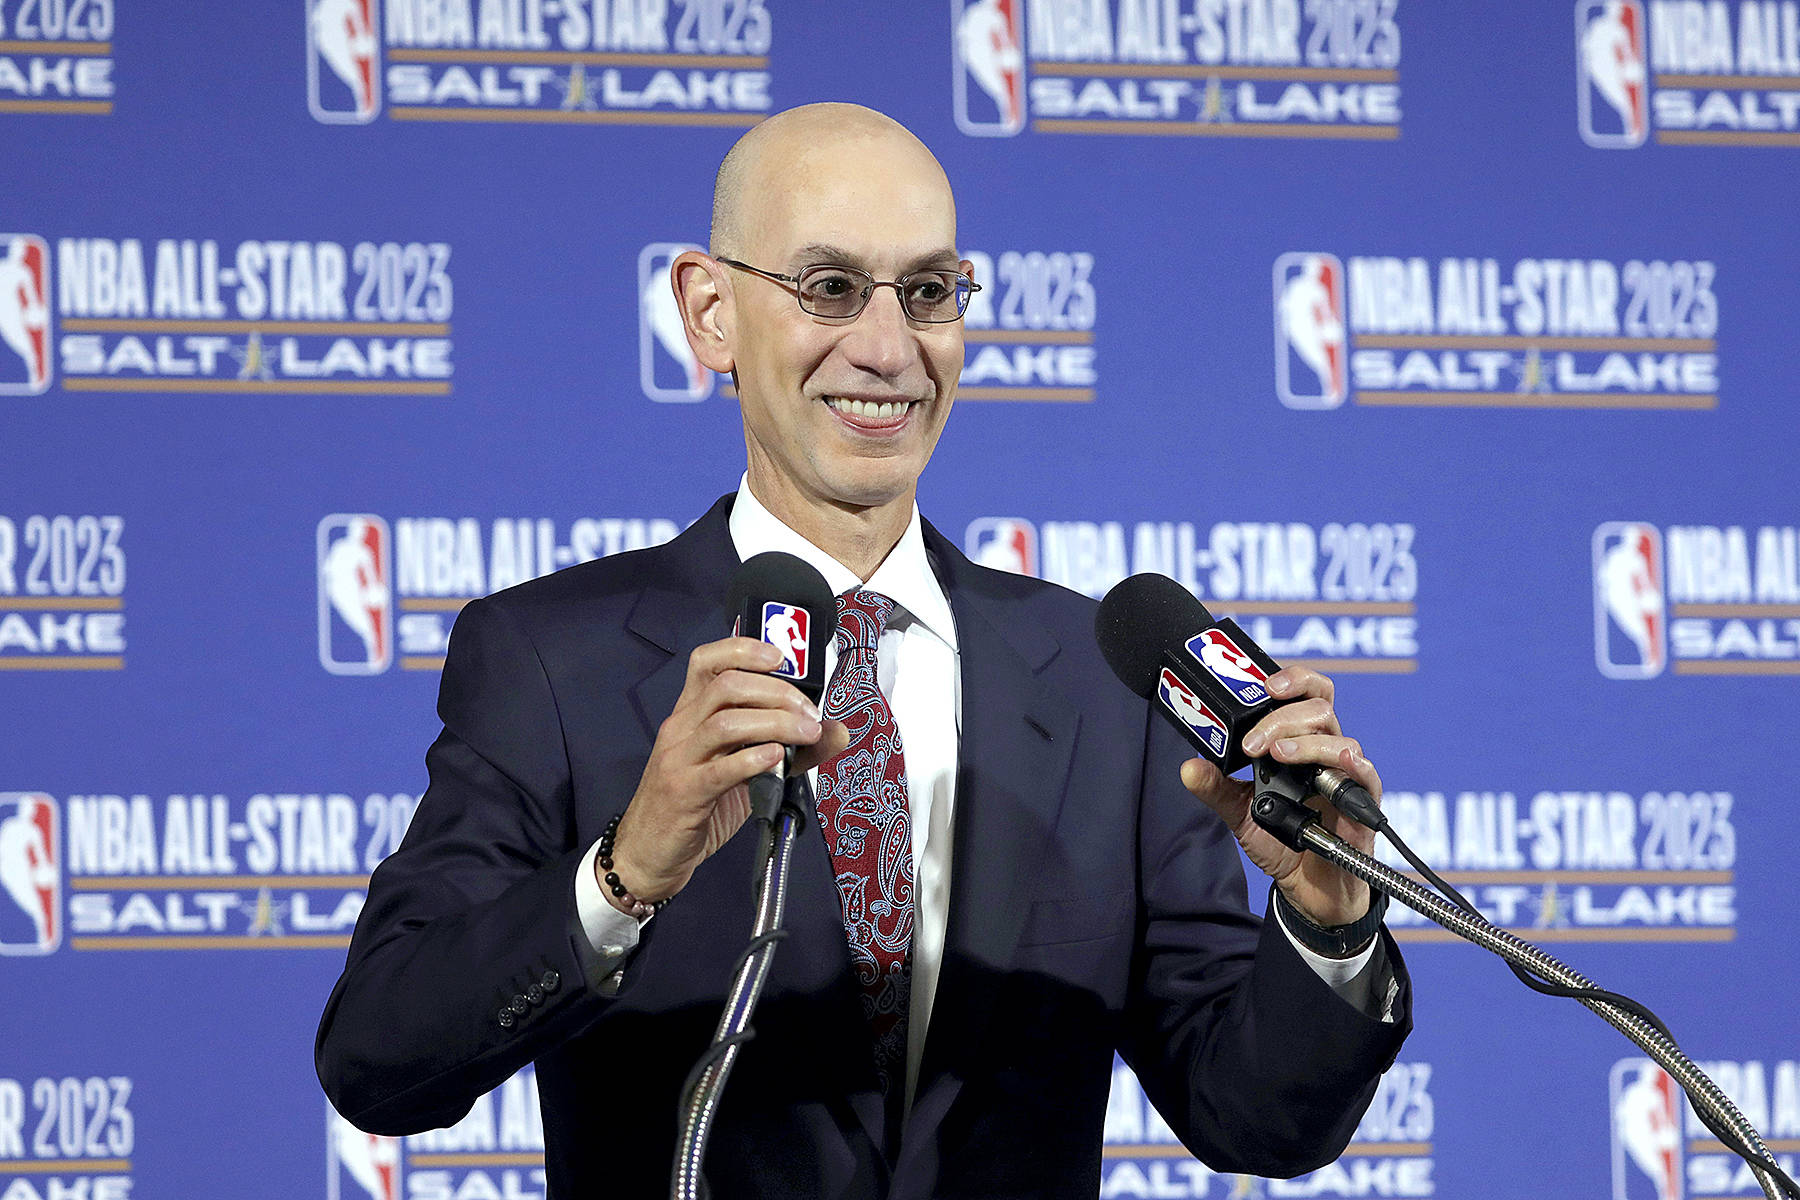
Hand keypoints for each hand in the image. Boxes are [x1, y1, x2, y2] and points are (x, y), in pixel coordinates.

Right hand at [606, 637, 847, 909]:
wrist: (649, 852)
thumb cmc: (697, 806)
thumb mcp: (743, 771)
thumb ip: (789, 750)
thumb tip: (837, 732)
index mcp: (691, 712)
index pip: (708, 660)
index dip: (745, 649)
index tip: (782, 657)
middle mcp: (681, 727)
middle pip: (727, 685)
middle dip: (778, 692)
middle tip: (809, 715)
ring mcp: (679, 759)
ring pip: (726, 722)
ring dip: (774, 723)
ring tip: (805, 735)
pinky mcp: (683, 793)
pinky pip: (719, 769)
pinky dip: (753, 759)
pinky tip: (775, 759)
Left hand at [1178, 666, 1382, 927]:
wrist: (1306, 888)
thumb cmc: (1281, 842)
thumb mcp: (1240, 814)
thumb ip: (1217, 789)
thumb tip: (1188, 767)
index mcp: (1299, 743)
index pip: (1304, 695)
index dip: (1292, 679)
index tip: (1265, 686)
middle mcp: (1324, 752)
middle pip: (1319, 708)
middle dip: (1283, 717)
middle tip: (1254, 743)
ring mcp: (1345, 775)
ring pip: (1338, 737)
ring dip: (1305, 742)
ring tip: (1276, 755)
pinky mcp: (1364, 802)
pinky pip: (1365, 775)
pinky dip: (1351, 764)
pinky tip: (1336, 763)